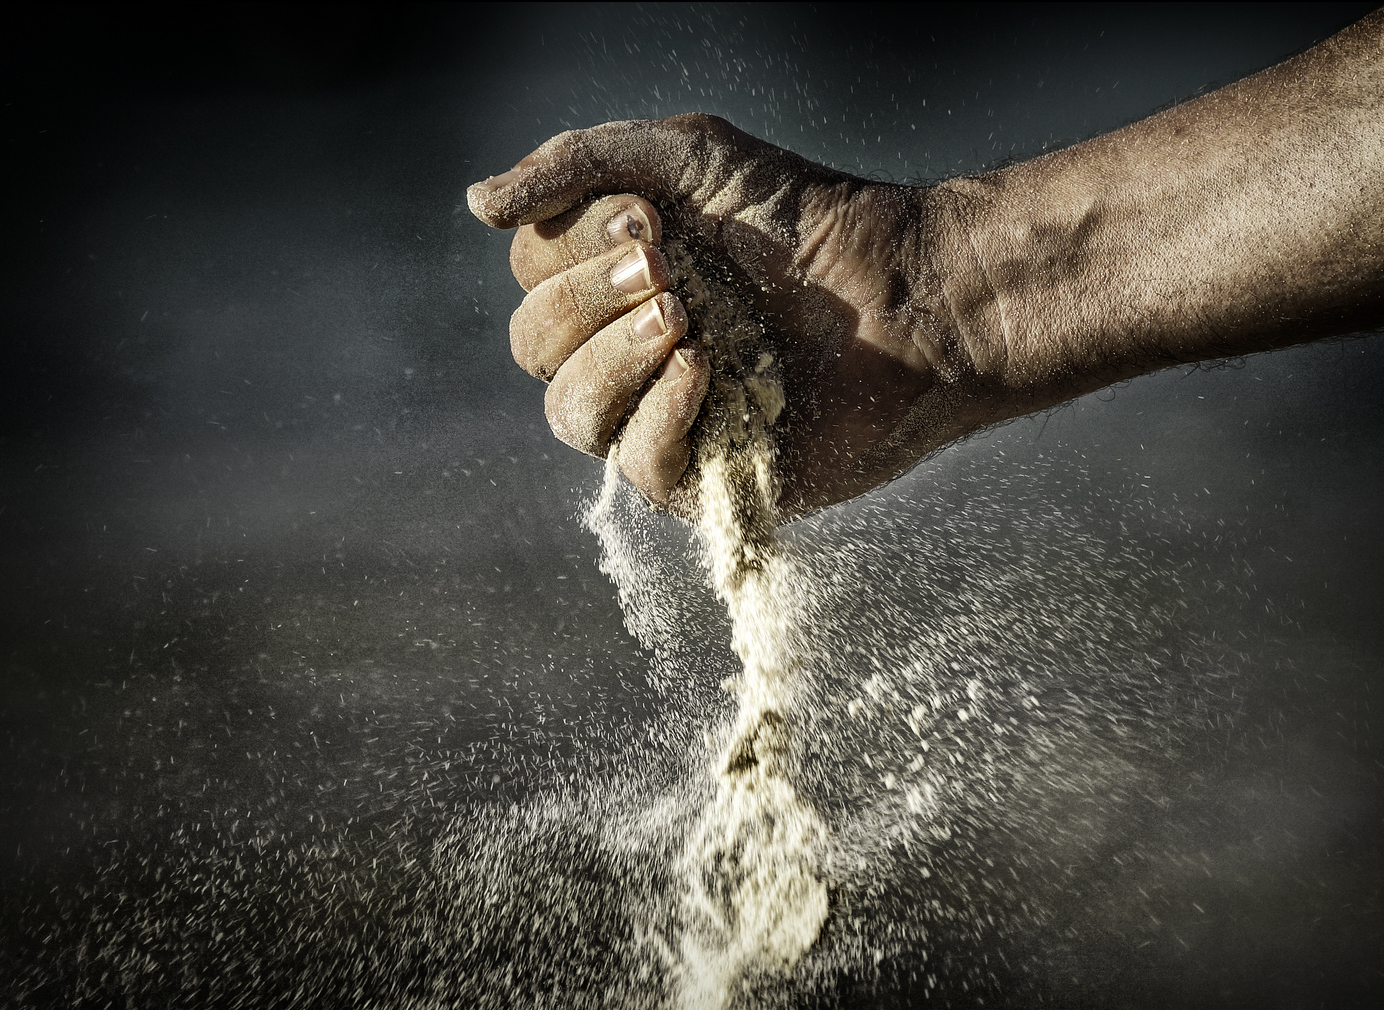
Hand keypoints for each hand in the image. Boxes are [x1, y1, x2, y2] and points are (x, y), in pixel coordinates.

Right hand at [466, 115, 1007, 515]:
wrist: (908, 291)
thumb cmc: (807, 218)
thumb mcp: (688, 158)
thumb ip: (582, 164)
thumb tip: (475, 202)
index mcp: (611, 278)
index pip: (530, 277)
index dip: (570, 248)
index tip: (650, 220)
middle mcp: (623, 350)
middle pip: (533, 344)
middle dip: (590, 298)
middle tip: (667, 265)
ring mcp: (660, 417)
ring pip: (568, 412)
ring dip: (615, 358)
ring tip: (687, 320)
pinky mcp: (708, 477)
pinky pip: (638, 466)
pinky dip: (663, 413)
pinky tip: (709, 374)